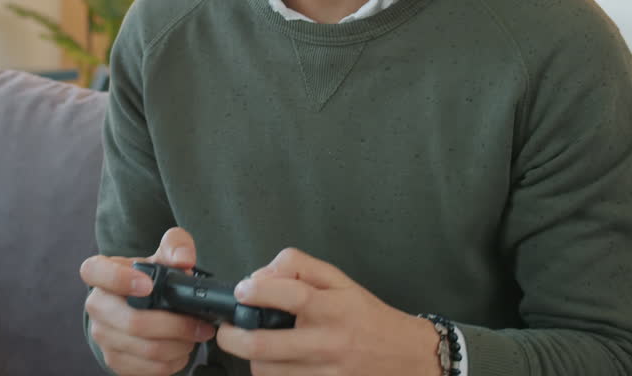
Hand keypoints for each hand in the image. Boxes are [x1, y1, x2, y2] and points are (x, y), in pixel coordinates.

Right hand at [80, 227, 216, 375]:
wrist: (140, 305)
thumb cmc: (150, 277)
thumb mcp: (164, 254)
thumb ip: (176, 246)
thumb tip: (183, 259)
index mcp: (101, 272)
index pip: (94, 271)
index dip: (118, 279)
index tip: (148, 285)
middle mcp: (97, 305)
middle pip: (132, 322)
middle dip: (175, 325)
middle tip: (199, 324)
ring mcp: (103, 335)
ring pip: (145, 348)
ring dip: (179, 345)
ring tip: (194, 336)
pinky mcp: (115, 360)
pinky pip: (148, 368)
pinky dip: (173, 362)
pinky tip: (181, 350)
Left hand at [216, 248, 438, 375]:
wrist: (404, 355)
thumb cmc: (367, 316)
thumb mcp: (339, 279)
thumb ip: (299, 266)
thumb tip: (263, 275)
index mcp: (332, 309)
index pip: (292, 296)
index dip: (259, 291)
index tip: (241, 290)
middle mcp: (327, 342)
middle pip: (265, 345)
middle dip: (233, 337)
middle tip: (227, 328)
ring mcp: (325, 372)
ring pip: (267, 370)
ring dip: (251, 357)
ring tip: (252, 344)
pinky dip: (270, 373)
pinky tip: (273, 362)